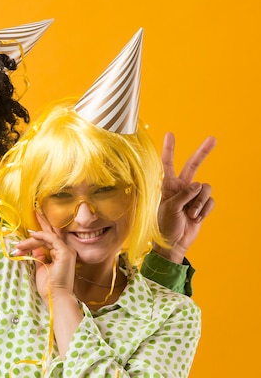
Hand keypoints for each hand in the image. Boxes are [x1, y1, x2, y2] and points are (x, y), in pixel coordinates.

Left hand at [12, 213, 75, 301]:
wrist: (55, 297)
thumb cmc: (48, 286)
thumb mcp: (41, 267)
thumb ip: (39, 256)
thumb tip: (33, 248)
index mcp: (61, 255)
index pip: (50, 239)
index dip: (41, 232)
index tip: (30, 229)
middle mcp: (66, 251)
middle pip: (50, 235)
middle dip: (41, 225)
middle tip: (34, 213)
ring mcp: (67, 251)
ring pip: (47, 238)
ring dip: (31, 240)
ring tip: (19, 246)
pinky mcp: (65, 252)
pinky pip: (51, 239)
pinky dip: (41, 237)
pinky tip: (31, 237)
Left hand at [154, 132, 215, 262]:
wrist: (174, 243)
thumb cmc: (165, 226)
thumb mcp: (169, 209)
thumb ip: (182, 195)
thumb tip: (197, 185)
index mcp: (167, 186)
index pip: (168, 164)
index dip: (169, 149)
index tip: (170, 134)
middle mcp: (181, 187)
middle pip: (193, 166)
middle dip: (203, 153)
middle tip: (213, 139)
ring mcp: (192, 196)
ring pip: (204, 188)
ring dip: (199, 203)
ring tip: (190, 214)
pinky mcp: (202, 205)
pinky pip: (210, 201)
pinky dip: (204, 210)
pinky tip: (196, 218)